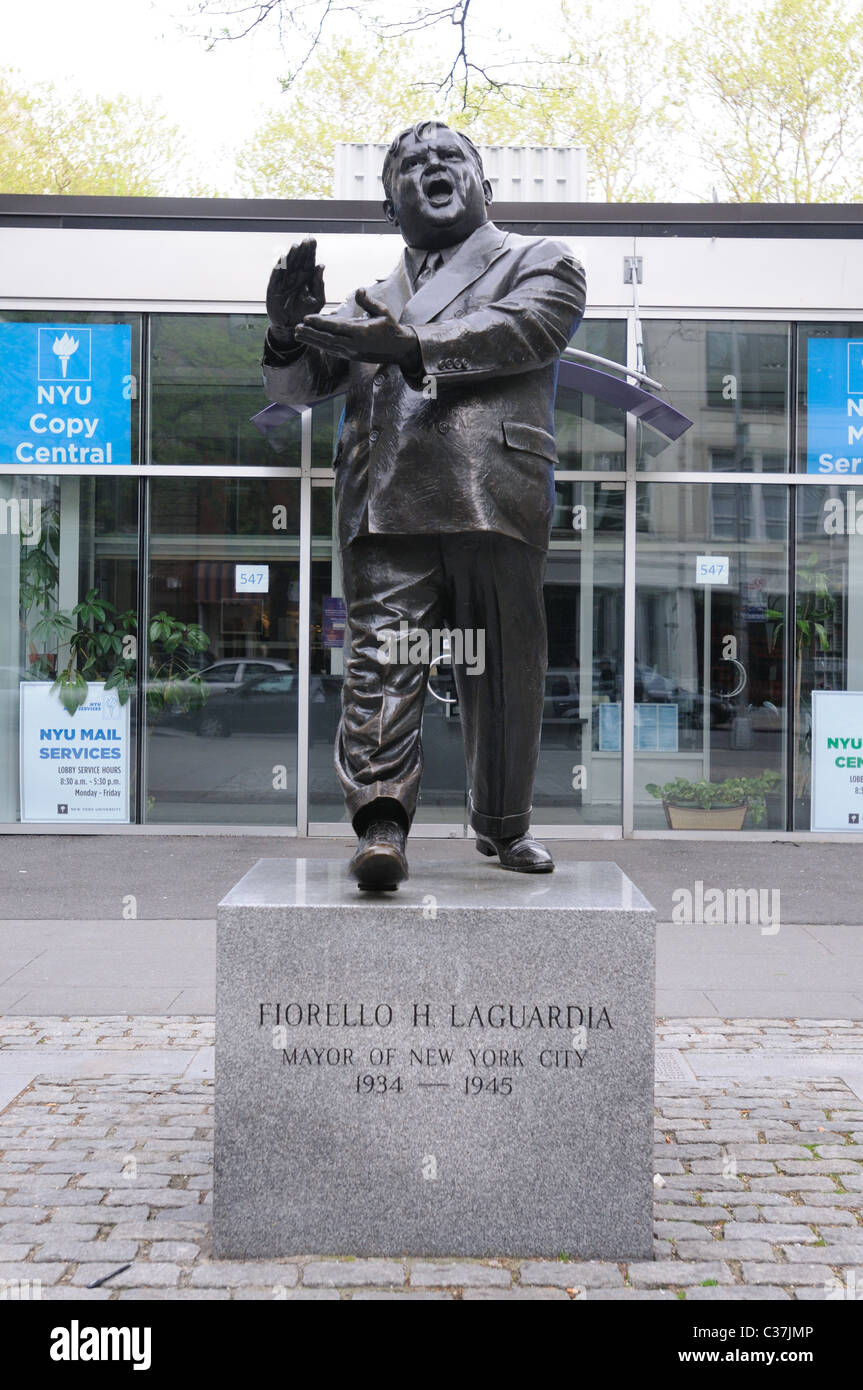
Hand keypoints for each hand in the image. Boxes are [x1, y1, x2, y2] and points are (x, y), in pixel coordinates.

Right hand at [266, 238, 325, 344]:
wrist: (292, 327)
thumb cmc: (306, 313)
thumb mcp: (317, 299)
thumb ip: (319, 284)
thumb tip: (321, 265)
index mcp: (306, 279)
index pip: (308, 262)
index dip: (310, 251)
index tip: (313, 240)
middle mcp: (294, 278)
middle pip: (298, 261)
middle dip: (302, 250)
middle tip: (306, 240)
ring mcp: (284, 282)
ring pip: (287, 266)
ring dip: (291, 256)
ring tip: (296, 247)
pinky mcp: (274, 289)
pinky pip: (276, 276)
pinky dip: (279, 267)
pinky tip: (283, 258)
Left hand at [295, 288, 420, 371]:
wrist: (399, 349)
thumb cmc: (390, 327)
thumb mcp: (383, 311)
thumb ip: (368, 302)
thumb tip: (358, 290)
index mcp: (362, 333)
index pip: (337, 327)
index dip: (320, 323)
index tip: (307, 318)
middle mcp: (355, 345)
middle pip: (328, 340)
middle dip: (311, 334)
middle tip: (296, 328)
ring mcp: (352, 352)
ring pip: (328, 347)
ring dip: (312, 341)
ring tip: (298, 334)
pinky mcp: (351, 356)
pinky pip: (333, 350)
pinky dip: (321, 345)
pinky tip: (311, 340)